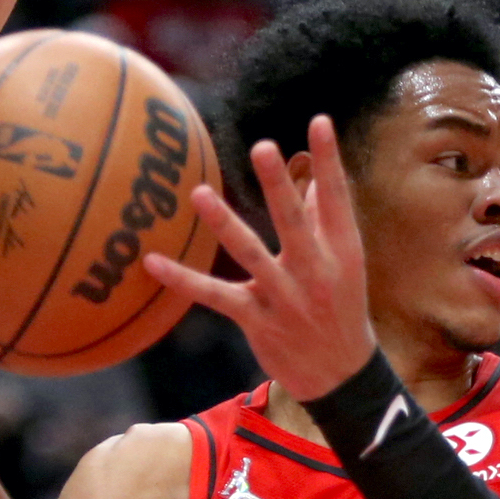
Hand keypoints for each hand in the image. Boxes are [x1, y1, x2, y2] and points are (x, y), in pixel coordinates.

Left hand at [143, 119, 379, 399]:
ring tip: (199, 193)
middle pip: (293, 223)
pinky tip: (153, 261)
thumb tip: (311, 179)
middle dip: (279, 186)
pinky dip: (183, 279)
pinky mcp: (257, 320)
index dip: (329, 161)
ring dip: (224, 223)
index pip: (337, 199)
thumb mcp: (345, 265)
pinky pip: (215, 295)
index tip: (320, 121)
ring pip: (250, 254)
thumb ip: (324, 221)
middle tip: (263, 147)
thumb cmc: (342, 309)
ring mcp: (285, 298)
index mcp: (343, 253)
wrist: (341, 377)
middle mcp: (316, 273)